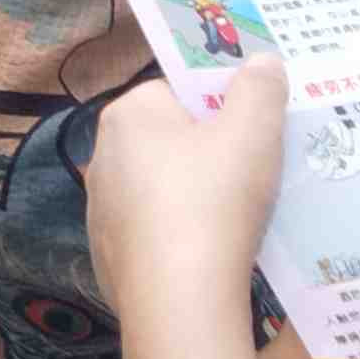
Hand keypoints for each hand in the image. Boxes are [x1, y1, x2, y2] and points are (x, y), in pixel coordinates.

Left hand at [84, 58, 289, 330]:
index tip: (254, 133)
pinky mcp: (108, 255)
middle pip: (171, 141)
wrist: (179, 297)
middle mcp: (101, 156)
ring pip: (162, 189)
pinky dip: (181, 238)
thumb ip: (260, 88)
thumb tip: (261, 60)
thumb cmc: (215, 198)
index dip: (222, 107)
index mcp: (127, 115)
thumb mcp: (254, 131)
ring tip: (240, 219)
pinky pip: (155, 233)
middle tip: (256, 175)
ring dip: (197, 197)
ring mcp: (99, 209)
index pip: (179, 91)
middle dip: (211, 153)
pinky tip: (211, 254)